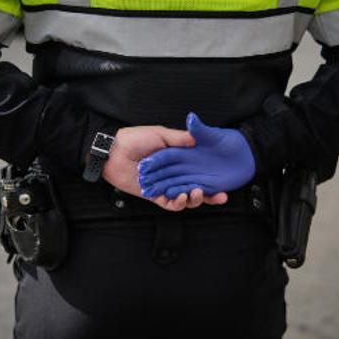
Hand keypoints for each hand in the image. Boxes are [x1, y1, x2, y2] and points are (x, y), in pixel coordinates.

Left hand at [138, 113, 255, 199]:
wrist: (114, 151)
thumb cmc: (134, 139)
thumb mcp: (160, 134)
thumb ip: (179, 139)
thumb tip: (197, 139)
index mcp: (177, 160)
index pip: (198, 170)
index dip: (211, 176)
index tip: (225, 181)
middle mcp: (173, 174)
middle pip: (195, 187)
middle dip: (209, 194)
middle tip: (220, 195)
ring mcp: (165, 186)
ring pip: (185, 198)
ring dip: (194, 199)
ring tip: (197, 193)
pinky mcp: (154, 196)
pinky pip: (169, 204)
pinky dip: (177, 203)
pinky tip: (182, 197)